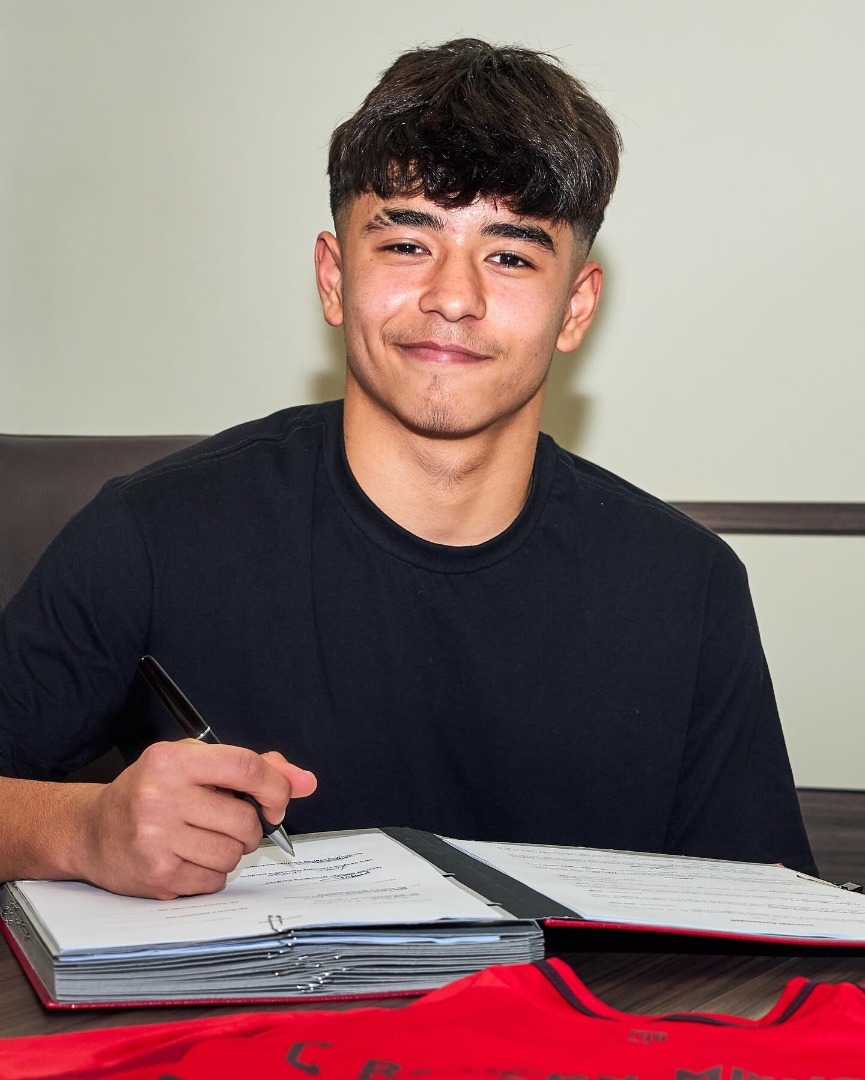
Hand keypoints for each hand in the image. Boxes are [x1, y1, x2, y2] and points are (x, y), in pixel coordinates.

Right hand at [76, 741, 316, 898]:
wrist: (90, 831)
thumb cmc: (150, 792)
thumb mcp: (193, 764)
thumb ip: (252, 768)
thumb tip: (305, 781)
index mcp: (173, 761)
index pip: (245, 767)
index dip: (275, 786)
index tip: (279, 801)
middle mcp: (161, 797)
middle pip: (244, 819)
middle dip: (250, 827)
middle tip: (230, 824)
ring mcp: (156, 839)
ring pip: (232, 854)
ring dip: (230, 852)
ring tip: (204, 840)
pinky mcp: (156, 875)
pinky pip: (214, 880)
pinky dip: (212, 873)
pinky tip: (188, 858)